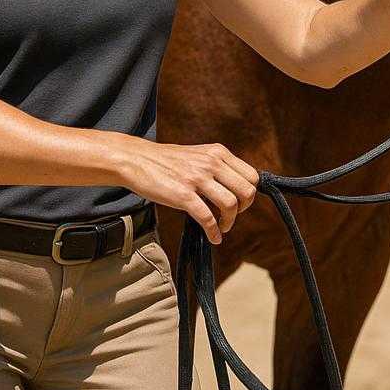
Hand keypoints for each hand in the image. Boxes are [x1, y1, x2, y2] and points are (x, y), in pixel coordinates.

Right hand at [116, 137, 258, 243]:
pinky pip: (207, 218)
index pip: (252, 176)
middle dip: (244, 208)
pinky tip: (213, 237)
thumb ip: (218, 166)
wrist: (137, 160)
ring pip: (230, 204)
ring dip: (230, 222)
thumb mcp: (199, 154)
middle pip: (247, 190)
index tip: (240, 203)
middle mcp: (211, 163)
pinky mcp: (183, 195)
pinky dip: (213, 232)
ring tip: (222, 227)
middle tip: (232, 215)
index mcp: (218, 153)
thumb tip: (236, 187)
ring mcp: (197, 179)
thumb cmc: (167, 161)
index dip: (249, 194)